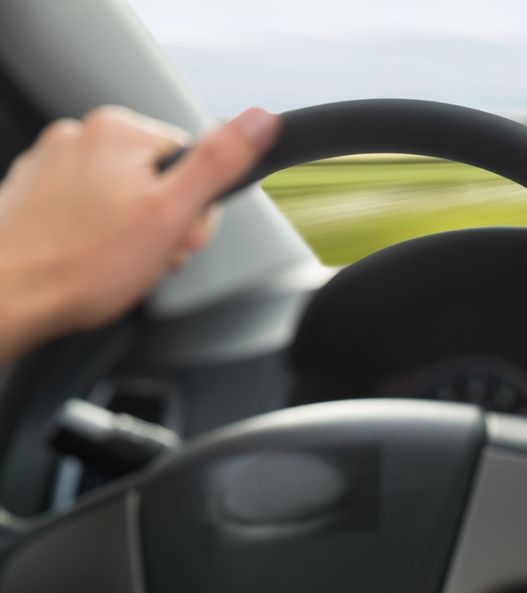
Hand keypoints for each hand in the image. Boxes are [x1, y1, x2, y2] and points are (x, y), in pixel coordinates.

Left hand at [0, 105, 279, 361]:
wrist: (8, 298)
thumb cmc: (83, 267)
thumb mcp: (172, 216)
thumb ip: (219, 163)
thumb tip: (261, 121)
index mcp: (118, 132)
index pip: (190, 162)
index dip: (192, 209)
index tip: (173, 235)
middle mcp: (79, 135)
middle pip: (155, 178)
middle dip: (159, 221)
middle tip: (142, 254)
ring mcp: (50, 163)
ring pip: (120, 195)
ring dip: (127, 230)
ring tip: (111, 259)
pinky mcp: (31, 191)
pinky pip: (84, 208)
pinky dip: (91, 233)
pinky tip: (86, 257)